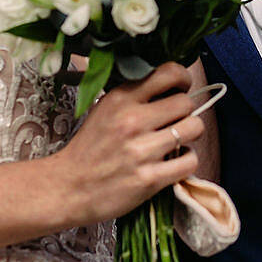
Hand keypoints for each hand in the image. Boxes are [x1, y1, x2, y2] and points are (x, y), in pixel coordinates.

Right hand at [53, 62, 202, 224]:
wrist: (67, 189)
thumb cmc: (88, 149)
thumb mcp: (104, 110)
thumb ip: (134, 96)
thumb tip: (170, 87)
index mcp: (121, 98)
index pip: (169, 73)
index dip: (183, 79)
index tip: (180, 89)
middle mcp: (132, 120)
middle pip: (186, 102)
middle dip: (185, 112)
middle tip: (175, 122)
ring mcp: (141, 150)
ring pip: (194, 128)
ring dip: (189, 135)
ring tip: (176, 142)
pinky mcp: (149, 178)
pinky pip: (190, 161)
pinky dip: (187, 162)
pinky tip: (174, 163)